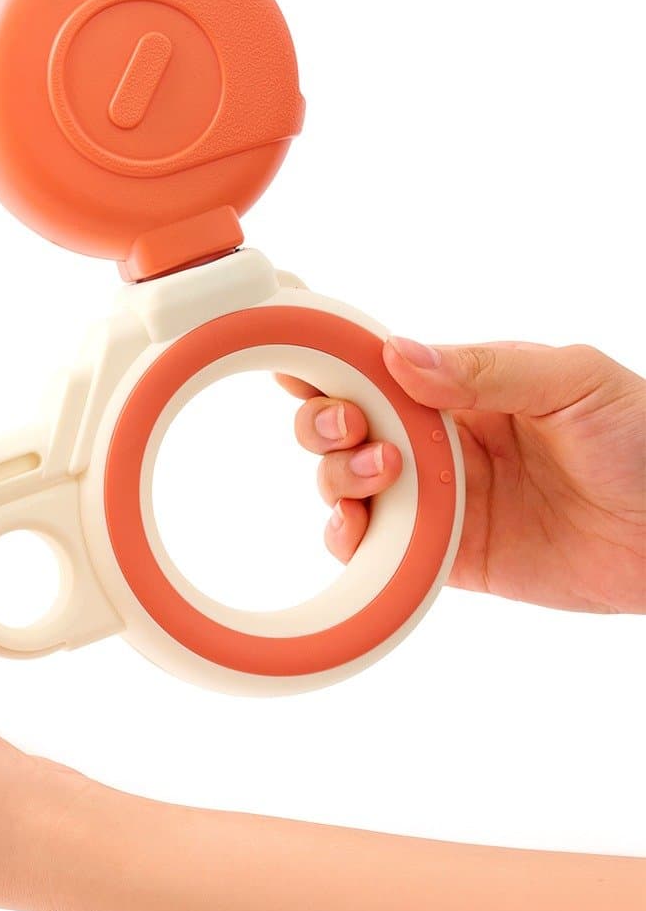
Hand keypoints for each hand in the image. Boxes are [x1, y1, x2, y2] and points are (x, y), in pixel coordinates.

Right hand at [281, 338, 645, 613]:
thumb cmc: (643, 441)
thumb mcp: (574, 382)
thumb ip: (487, 369)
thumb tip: (398, 354)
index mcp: (463, 386)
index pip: (378, 365)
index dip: (329, 360)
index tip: (299, 361)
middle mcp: (439, 440)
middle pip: (344, 423)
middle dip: (325, 421)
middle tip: (351, 427)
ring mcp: (437, 499)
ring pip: (346, 483)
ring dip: (338, 476)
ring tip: (382, 475)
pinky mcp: (442, 556)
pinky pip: (375, 549)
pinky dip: (348, 541)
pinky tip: (355, 529)